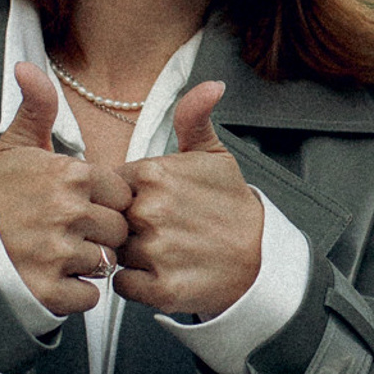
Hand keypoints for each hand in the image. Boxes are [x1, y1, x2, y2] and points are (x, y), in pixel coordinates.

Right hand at [0, 65, 133, 316]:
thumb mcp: (14, 147)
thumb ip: (37, 108)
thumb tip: (27, 66)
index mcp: (69, 175)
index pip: (120, 194)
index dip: (104, 203)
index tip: (80, 206)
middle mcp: (68, 212)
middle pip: (119, 230)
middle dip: (100, 234)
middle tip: (68, 234)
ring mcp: (59, 253)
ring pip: (106, 262)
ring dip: (87, 263)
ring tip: (57, 255)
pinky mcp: (51, 291)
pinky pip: (90, 295)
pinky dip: (76, 292)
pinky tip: (52, 278)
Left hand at [114, 84, 262, 319]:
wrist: (262, 259)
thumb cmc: (233, 208)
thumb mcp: (215, 156)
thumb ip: (194, 118)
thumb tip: (211, 86)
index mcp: (154, 174)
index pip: (111, 185)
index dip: (127, 196)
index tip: (149, 203)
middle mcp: (150, 211)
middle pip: (110, 218)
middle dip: (128, 225)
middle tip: (160, 230)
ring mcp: (154, 251)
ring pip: (115, 251)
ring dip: (132, 255)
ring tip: (164, 251)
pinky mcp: (159, 287)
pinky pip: (122, 284)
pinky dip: (135, 282)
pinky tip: (159, 272)